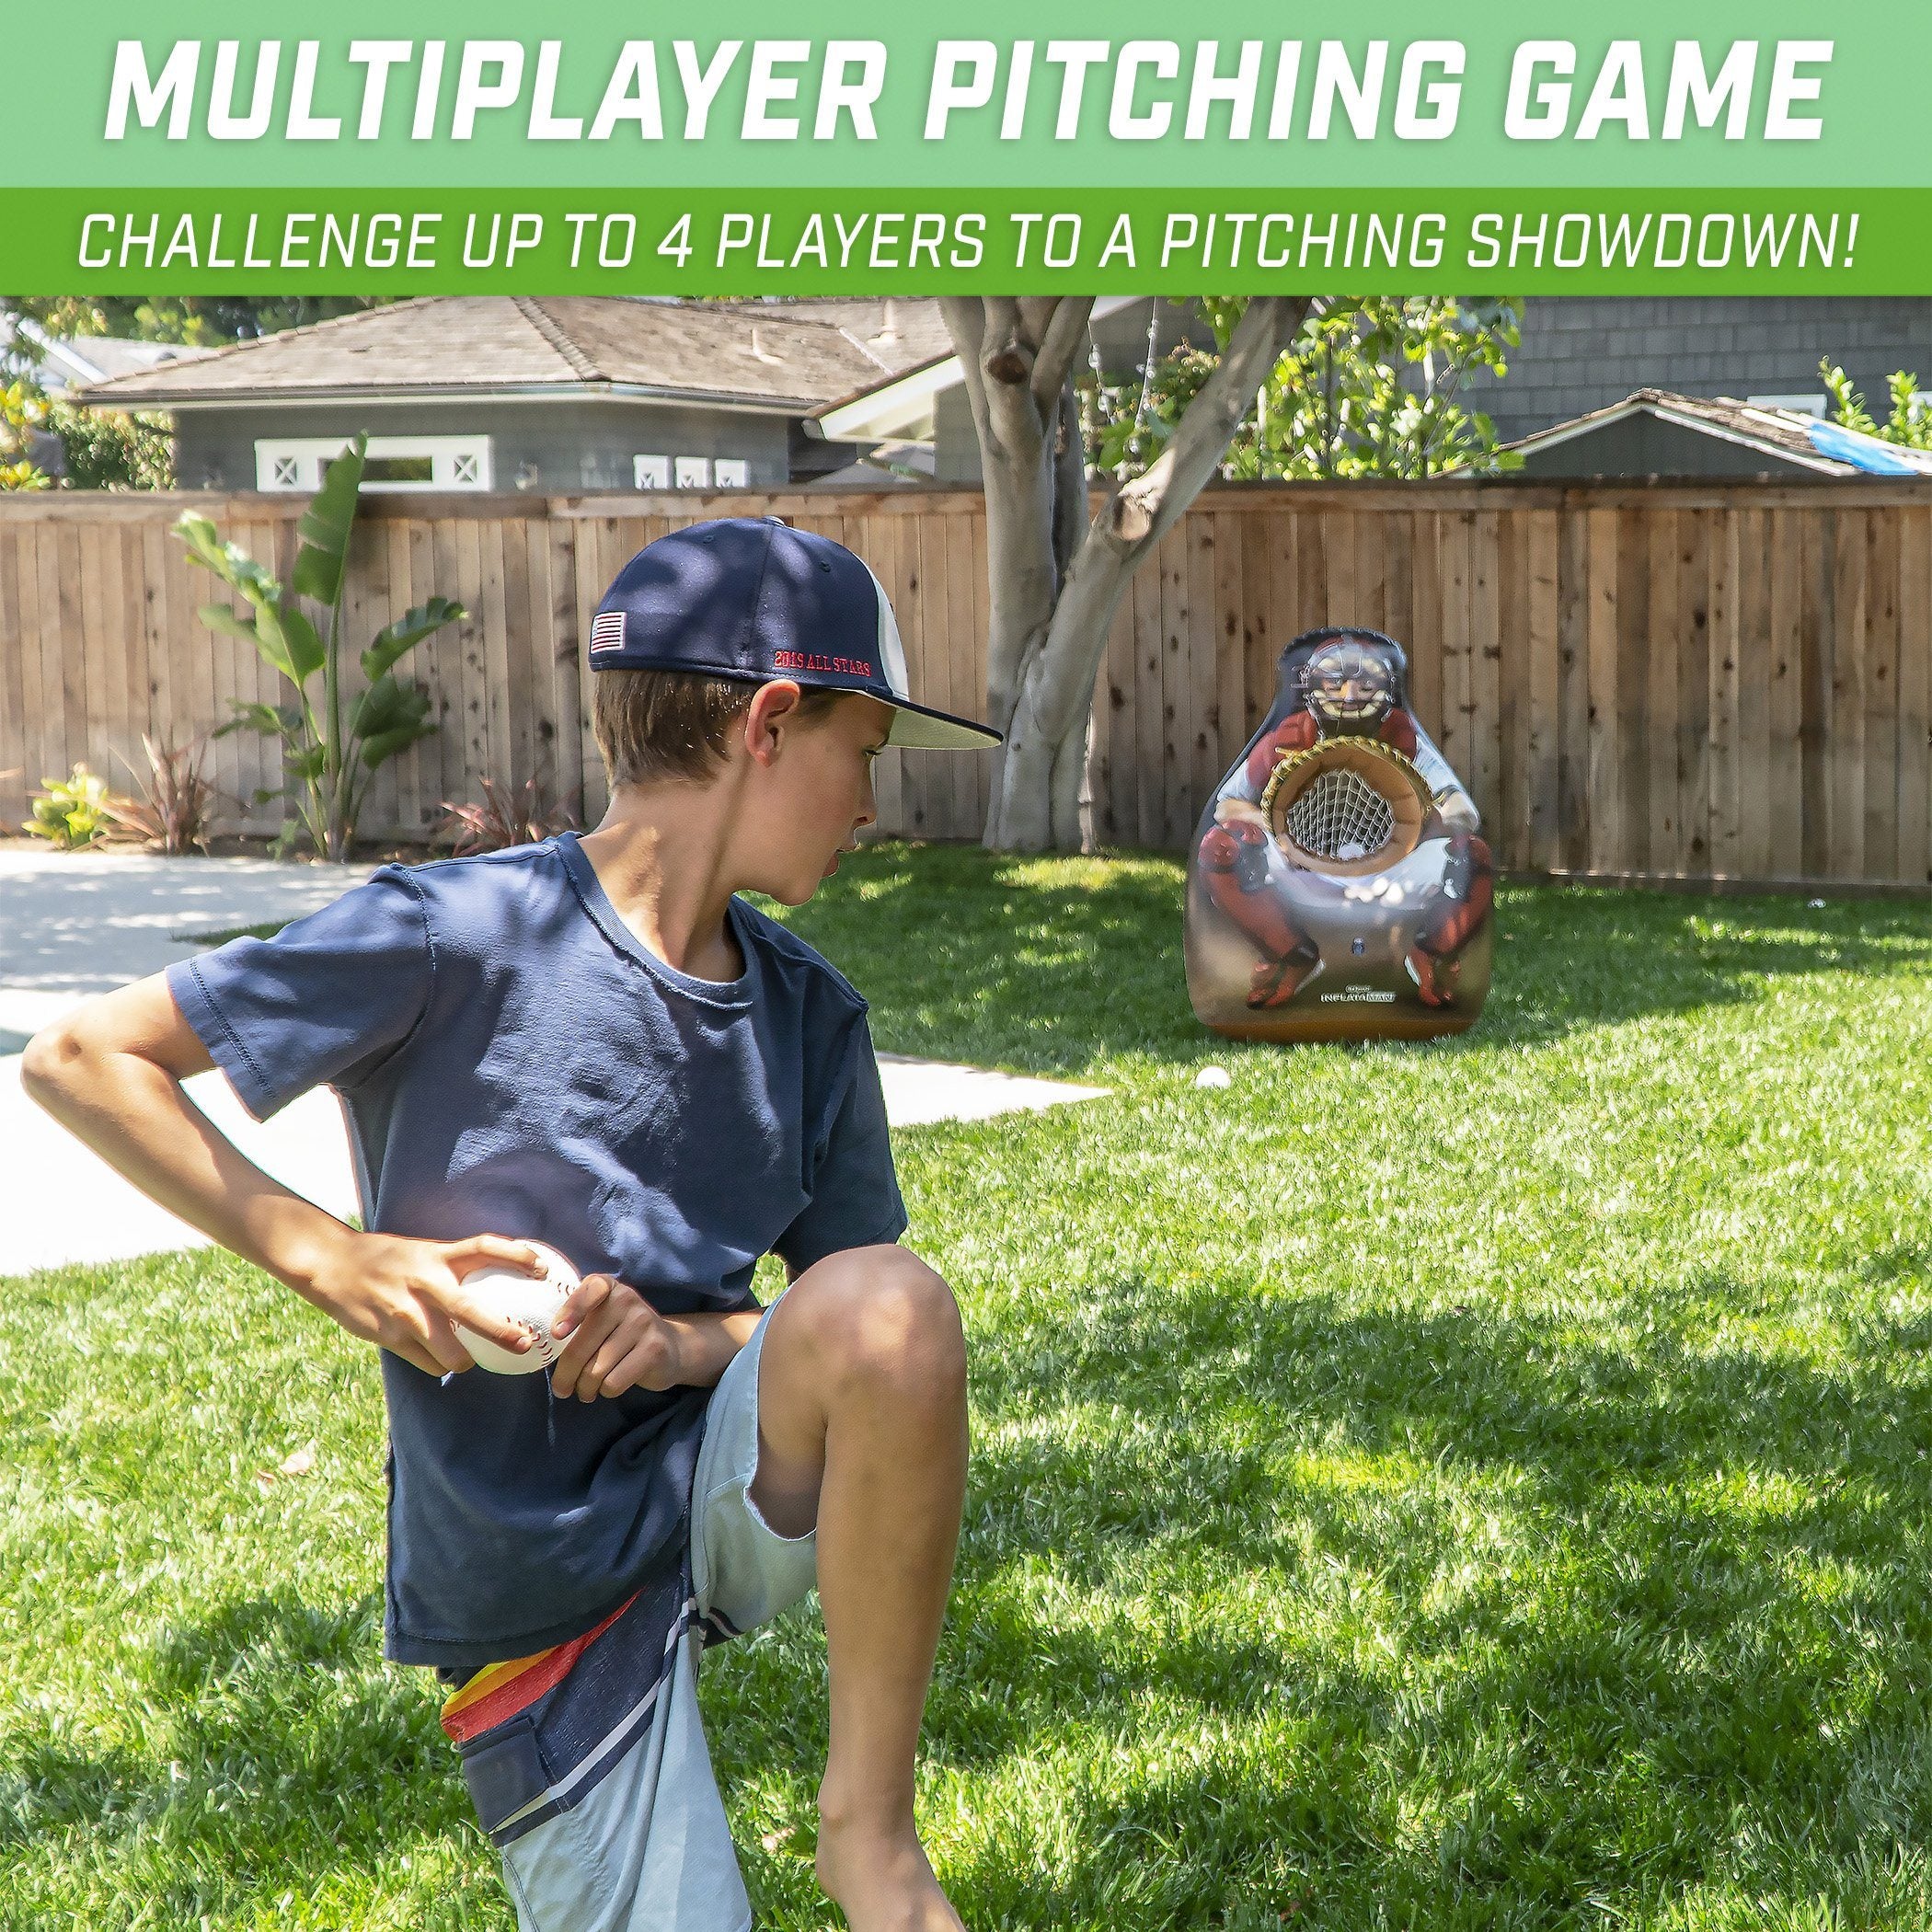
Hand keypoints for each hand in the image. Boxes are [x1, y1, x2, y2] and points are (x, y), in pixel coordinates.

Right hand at [299, 1230, 541, 1378]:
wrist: (332, 1265)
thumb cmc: (387, 1259)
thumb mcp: (423, 1251)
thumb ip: (454, 1264)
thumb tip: (501, 1277)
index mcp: (437, 1255)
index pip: (484, 1248)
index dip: (517, 1255)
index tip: (542, 1268)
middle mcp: (424, 1282)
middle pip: (471, 1311)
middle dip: (502, 1332)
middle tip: (524, 1343)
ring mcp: (405, 1312)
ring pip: (449, 1351)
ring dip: (467, 1360)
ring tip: (472, 1359)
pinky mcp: (389, 1336)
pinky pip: (427, 1362)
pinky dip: (439, 1364)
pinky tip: (440, 1359)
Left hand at [548, 1275, 691, 1400]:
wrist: (670, 1346)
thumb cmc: (621, 1334)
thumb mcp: (601, 1317)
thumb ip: (576, 1322)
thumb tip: (544, 1349)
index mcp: (608, 1287)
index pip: (589, 1291)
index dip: (571, 1311)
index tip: (557, 1334)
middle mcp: (626, 1299)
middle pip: (581, 1347)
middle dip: (565, 1375)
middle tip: (561, 1389)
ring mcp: (643, 1323)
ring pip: (596, 1370)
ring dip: (585, 1388)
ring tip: (586, 1390)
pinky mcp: (654, 1349)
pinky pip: (614, 1381)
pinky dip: (606, 1391)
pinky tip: (607, 1388)